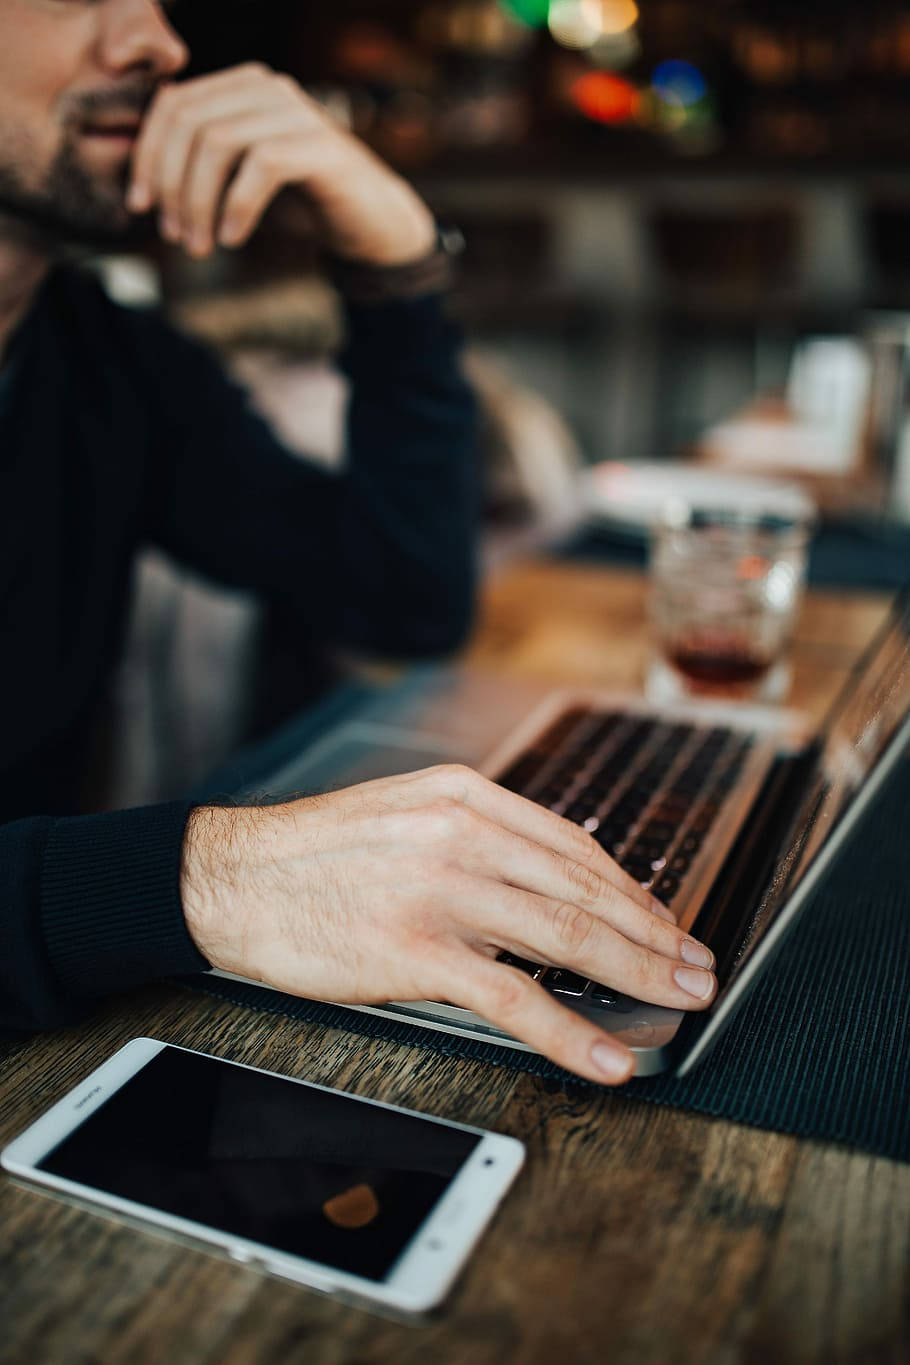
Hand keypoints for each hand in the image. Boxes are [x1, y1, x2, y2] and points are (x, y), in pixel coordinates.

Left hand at [127, 63, 435, 264]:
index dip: (147, 156)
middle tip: (176, 236)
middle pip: (189, 123)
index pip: (172, 105)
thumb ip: (199, 166)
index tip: (141, 207)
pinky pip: (260, 166)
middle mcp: (267, 87)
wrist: (370, 224)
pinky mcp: (320, 147)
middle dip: (171, 185)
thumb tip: (142, 181)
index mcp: (241, 87)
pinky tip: (233, 238)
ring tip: (201, 245)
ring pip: (218, 143)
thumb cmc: (300, 203)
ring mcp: (296, 112)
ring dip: (199, 202)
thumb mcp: (238, 179)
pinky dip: (238, 207)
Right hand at [181, 764, 716, 1084]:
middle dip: (654, 932)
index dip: (631, 889)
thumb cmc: (313, 855)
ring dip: (637, 973)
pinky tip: (607, 1057)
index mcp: (464, 794)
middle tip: (699, 965)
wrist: (229, 876)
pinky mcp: (416, 948)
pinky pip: (513, 995)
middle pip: (585, 887)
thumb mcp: (403, 814)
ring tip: (681, 1000)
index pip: (573, 843)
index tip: (663, 921)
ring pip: (565, 934)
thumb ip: (474, 837)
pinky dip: (570, 1032)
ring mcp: (441, 888)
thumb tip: (546, 881)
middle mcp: (462, 830)